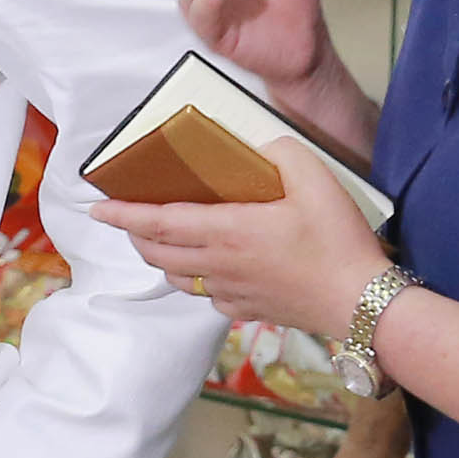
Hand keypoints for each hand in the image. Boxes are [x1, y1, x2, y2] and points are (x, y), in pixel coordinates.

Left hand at [90, 176, 390, 343]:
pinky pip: (207, 296)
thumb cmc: (337, 241)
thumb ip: (279, 152)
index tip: (97, 208)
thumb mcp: (314, 177)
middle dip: (134, 235)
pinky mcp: (248, 310)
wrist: (361, 303)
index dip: (124, 215)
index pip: (159, 222)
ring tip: (159, 241)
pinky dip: (195, 280)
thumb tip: (258, 147)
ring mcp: (231, 292)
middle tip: (125, 218)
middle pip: (158, 253)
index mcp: (227, 231)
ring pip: (177, 277)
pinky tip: (208, 270)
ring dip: (160, 258)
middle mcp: (219, 264)